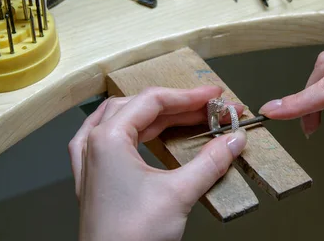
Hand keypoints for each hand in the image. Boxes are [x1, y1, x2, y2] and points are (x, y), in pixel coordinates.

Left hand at [68, 86, 246, 240]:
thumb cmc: (130, 237)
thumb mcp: (179, 194)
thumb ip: (210, 162)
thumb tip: (233, 140)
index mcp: (108, 139)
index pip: (153, 100)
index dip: (189, 96)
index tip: (214, 97)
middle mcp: (94, 144)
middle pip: (139, 107)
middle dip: (178, 106)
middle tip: (210, 109)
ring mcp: (89, 162)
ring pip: (122, 120)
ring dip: (156, 115)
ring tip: (185, 115)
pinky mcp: (92, 180)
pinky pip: (105, 139)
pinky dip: (128, 129)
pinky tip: (134, 129)